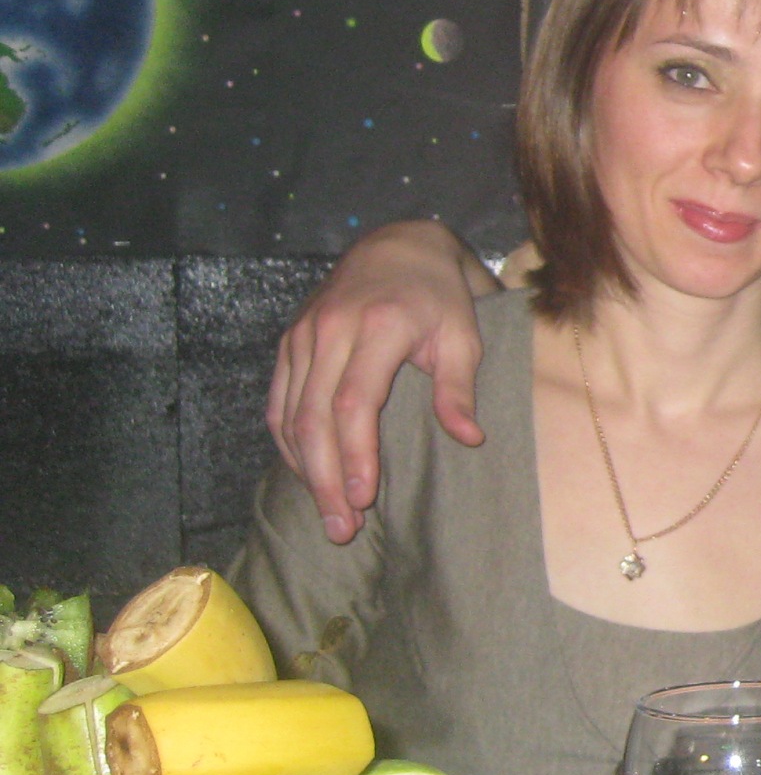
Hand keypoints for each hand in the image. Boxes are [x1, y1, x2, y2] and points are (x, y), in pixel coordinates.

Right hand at [266, 222, 494, 541]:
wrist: (398, 246)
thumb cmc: (439, 297)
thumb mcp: (463, 335)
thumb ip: (458, 387)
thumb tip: (468, 439)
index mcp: (378, 327)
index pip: (354, 402)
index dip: (355, 454)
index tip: (363, 498)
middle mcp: (331, 331)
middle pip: (314, 417)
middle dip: (325, 479)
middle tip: (340, 528)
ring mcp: (303, 336)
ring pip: (289, 415)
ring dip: (305, 469)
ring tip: (327, 514)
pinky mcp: (289, 343)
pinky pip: (279, 403)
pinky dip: (289, 444)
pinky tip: (308, 475)